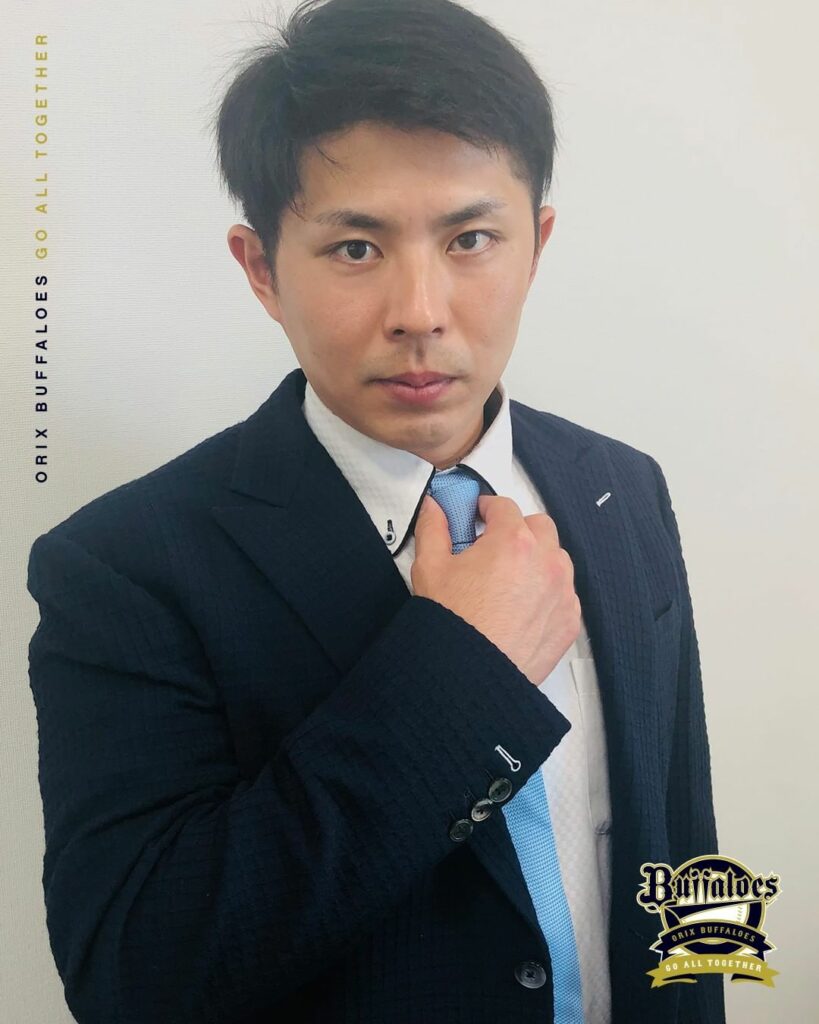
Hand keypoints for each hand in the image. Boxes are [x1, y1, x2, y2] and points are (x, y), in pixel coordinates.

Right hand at [411, 494, 580, 684]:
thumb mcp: (430, 568)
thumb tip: (434, 507)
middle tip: (494, 547)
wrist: (469, 676)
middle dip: (518, 530)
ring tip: (510, 580)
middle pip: (539, 526)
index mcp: (513, 541)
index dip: (488, 508)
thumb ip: (433, 528)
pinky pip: (564, 593)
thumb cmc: (451, 622)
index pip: (504, 506)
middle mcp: (546, 561)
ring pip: (557, 559)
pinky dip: (547, 592)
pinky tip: (522, 607)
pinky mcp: (569, 620)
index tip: (478, 517)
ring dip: (538, 559)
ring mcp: (563, 591)